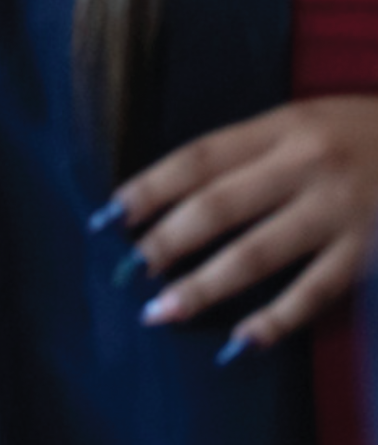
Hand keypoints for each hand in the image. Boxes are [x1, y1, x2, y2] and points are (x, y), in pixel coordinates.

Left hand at [108, 97, 377, 352]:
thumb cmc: (367, 131)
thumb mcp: (308, 120)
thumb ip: (256, 150)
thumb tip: (185, 190)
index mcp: (284, 125)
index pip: (201, 156)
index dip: (152, 185)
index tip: (112, 213)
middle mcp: (305, 165)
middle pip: (219, 206)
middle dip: (167, 240)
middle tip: (128, 270)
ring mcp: (338, 211)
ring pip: (256, 255)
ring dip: (204, 286)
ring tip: (162, 311)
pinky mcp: (367, 254)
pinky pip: (312, 294)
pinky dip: (274, 320)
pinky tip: (240, 342)